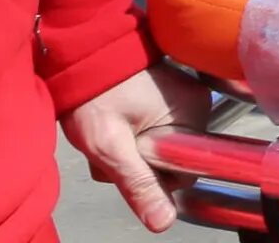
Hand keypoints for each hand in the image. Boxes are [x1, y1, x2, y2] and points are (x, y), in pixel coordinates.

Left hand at [59, 62, 208, 233]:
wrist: (82, 56)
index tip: (128, 160)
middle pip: (174, 161)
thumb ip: (139, 183)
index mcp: (193, 113)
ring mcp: (183, 101)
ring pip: (162, 151)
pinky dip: (134, 140)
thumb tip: (164, 222)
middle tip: (111, 149)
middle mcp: (197, 106)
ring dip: (131, 154)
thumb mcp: (110, 146)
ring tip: (108, 137)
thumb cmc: (95, 94)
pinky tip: (115, 129)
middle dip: (138, 164)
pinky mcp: (170, 100)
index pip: (186, 170)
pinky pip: (158, 135)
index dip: (154, 175)